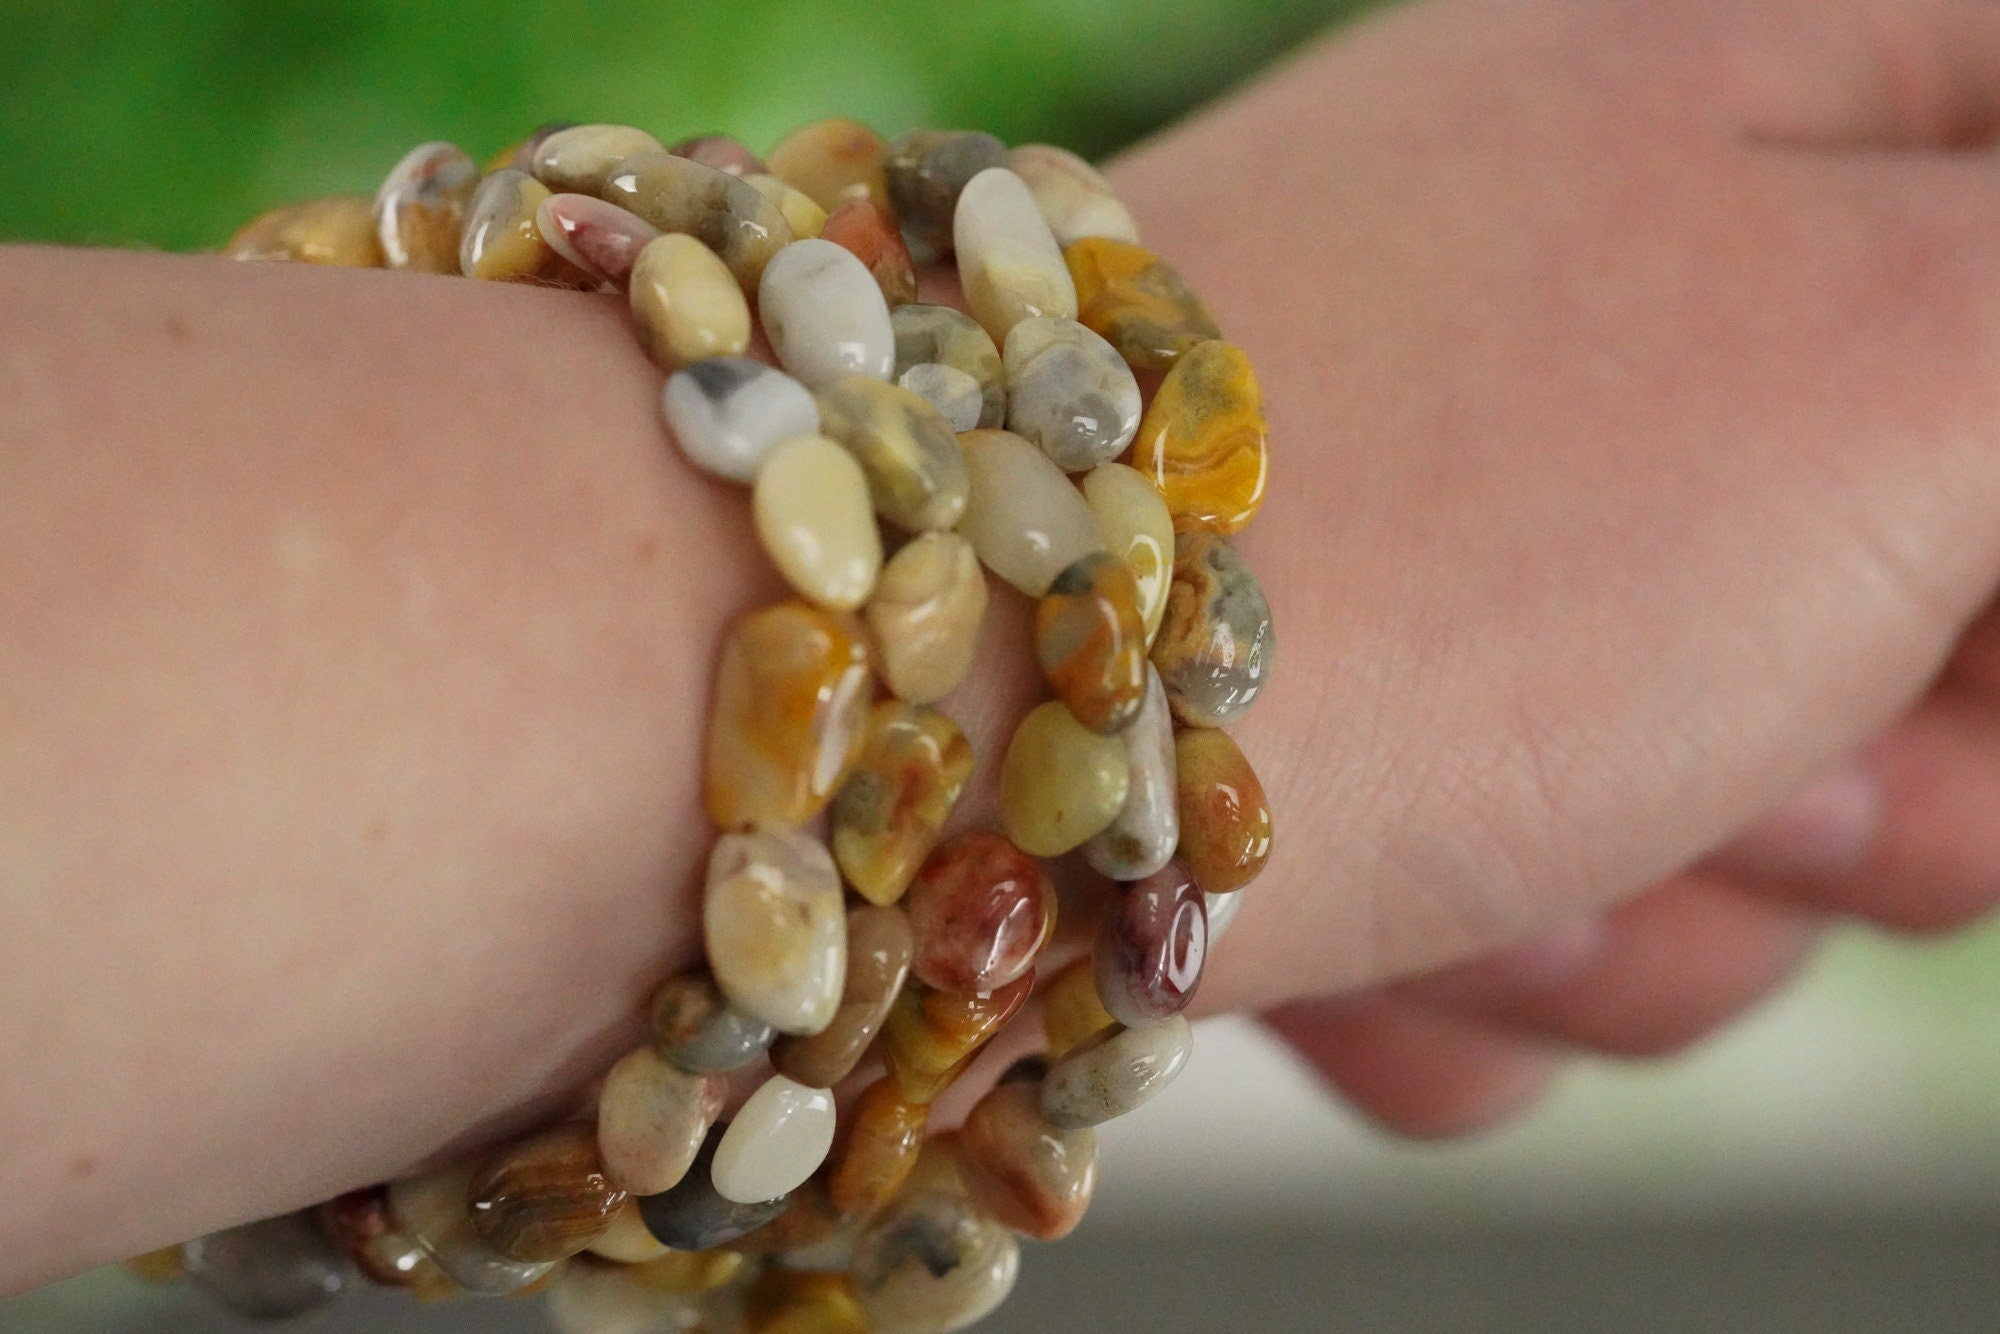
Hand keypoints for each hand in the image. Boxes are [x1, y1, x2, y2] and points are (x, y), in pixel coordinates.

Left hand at [1125, 0, 1999, 1134]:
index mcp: (1725, 125)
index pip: (1992, 243)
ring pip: (1720, 813)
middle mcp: (1569, 328)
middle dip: (1873, 771)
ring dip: (1649, 911)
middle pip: (1907, 591)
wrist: (947, 725)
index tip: (1955, 634)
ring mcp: (1444, 555)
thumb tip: (1983, 362)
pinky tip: (1357, 919)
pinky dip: (1468, 973)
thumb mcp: (1901, 354)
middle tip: (1773, 784)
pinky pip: (1524, 922)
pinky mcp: (1326, 751)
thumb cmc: (1456, 529)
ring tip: (1507, 865)